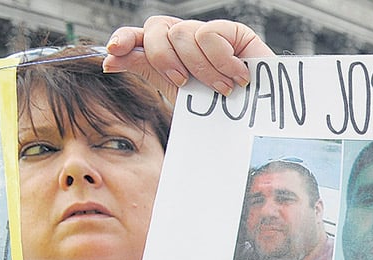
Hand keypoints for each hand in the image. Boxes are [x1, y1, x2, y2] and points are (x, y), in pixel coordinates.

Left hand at [104, 16, 271, 97]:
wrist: (263, 118)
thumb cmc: (224, 110)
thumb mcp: (180, 94)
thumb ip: (146, 71)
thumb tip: (109, 60)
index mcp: (168, 54)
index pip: (139, 35)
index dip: (125, 39)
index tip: (114, 52)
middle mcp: (186, 40)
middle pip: (156, 29)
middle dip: (164, 59)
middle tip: (184, 83)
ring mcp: (209, 33)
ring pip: (182, 32)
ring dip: (200, 67)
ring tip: (222, 87)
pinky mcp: (232, 31)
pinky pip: (209, 34)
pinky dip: (221, 60)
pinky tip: (237, 75)